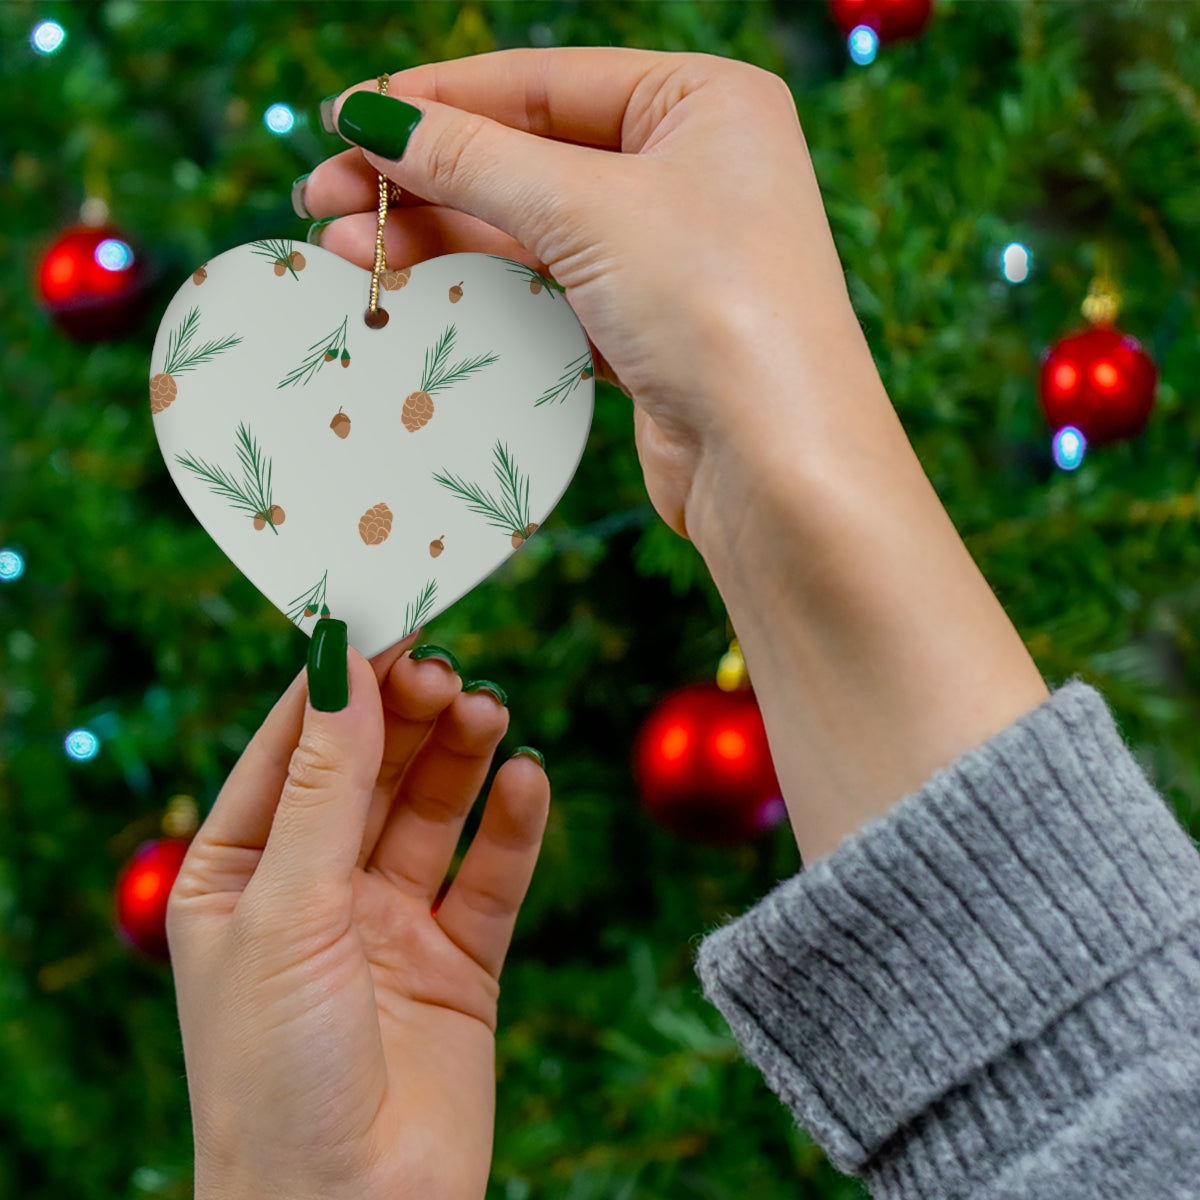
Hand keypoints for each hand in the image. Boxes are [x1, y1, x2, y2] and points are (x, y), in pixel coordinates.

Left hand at [167, 634, 548, 1199]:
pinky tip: (527, 781)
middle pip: (370, 770)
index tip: (384, 617)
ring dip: (461, 757)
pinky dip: (512, 826)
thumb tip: (341, 663)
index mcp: (240, 874)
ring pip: (432, 812)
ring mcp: (390, 924)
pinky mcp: (459, 962)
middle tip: (446, 668)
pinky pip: (491, 876)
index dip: (337, 683)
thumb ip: (324, 786)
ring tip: (489, 711)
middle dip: (406, 716)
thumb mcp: (287, 910)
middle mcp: (315, 891)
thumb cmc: (276, 1074)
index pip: (291, 749)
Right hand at [299, 49, 1048, 863]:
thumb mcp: (587, 210)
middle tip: (324, 196)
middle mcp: (692, 169)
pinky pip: (549, 289)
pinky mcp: (648, 328)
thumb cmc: (714, 307)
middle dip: (424, 176)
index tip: (346, 119)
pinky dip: (483, 288)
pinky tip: (413, 287)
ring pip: (532, 228)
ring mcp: (670, 253)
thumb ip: (474, 160)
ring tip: (344, 247)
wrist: (778, 465)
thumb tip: (371, 119)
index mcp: (704, 102)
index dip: (437, 99)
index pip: (544, 81)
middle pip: (529, 155)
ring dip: (440, 235)